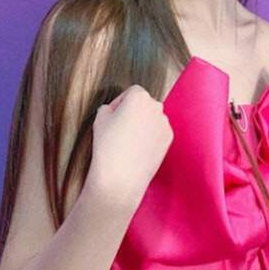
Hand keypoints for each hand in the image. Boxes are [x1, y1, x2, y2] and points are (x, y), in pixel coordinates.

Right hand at [88, 85, 173, 209]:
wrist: (121, 177)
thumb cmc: (107, 146)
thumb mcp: (99, 119)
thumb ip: (108, 107)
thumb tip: (114, 110)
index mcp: (139, 97)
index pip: (131, 92)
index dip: (120, 102)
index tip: (112, 115)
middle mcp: (156, 107)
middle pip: (144, 104)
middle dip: (133, 112)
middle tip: (119, 128)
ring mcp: (165, 123)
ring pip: (151, 118)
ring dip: (142, 124)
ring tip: (127, 141)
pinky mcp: (169, 139)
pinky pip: (157, 132)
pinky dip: (149, 137)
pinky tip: (137, 149)